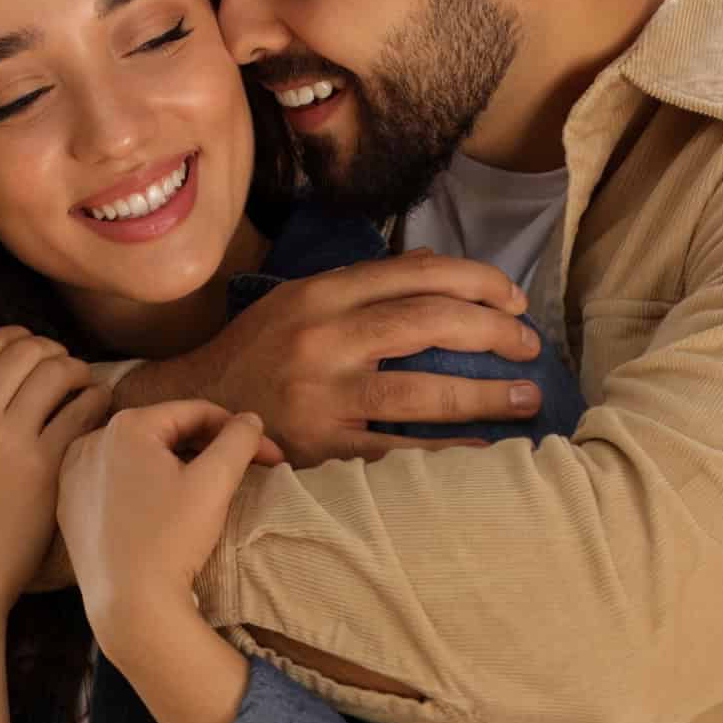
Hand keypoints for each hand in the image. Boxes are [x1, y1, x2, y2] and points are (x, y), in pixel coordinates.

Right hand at [0, 327, 106, 611]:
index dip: (15, 338)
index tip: (30, 349)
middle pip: (26, 352)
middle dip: (49, 349)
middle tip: (61, 363)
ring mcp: (9, 440)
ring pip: (57, 372)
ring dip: (75, 369)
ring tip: (81, 381)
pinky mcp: (44, 466)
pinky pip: (80, 410)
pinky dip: (94, 399)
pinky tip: (96, 407)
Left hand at [55, 400, 280, 653]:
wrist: (129, 605)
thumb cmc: (172, 539)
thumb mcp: (214, 483)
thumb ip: (238, 441)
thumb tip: (249, 420)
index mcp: (126, 426)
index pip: (194, 413)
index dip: (237, 431)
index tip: (270, 455)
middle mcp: (91, 441)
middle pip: (163, 432)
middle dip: (206, 448)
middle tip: (242, 471)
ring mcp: (73, 474)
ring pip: (136, 457)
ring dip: (172, 465)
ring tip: (203, 488)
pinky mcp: (68, 506)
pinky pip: (111, 483)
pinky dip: (139, 486)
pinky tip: (160, 507)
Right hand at [112, 251, 543, 466]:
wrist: (192, 408)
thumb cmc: (257, 353)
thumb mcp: (299, 302)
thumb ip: (363, 287)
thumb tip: (441, 270)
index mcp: (321, 294)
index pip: (415, 274)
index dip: (477, 281)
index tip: (514, 298)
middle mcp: (323, 339)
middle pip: (428, 322)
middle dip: (493, 332)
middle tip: (530, 346)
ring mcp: (323, 396)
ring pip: (422, 390)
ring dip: (485, 395)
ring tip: (527, 398)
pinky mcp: (322, 449)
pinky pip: (399, 451)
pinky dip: (447, 450)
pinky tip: (484, 450)